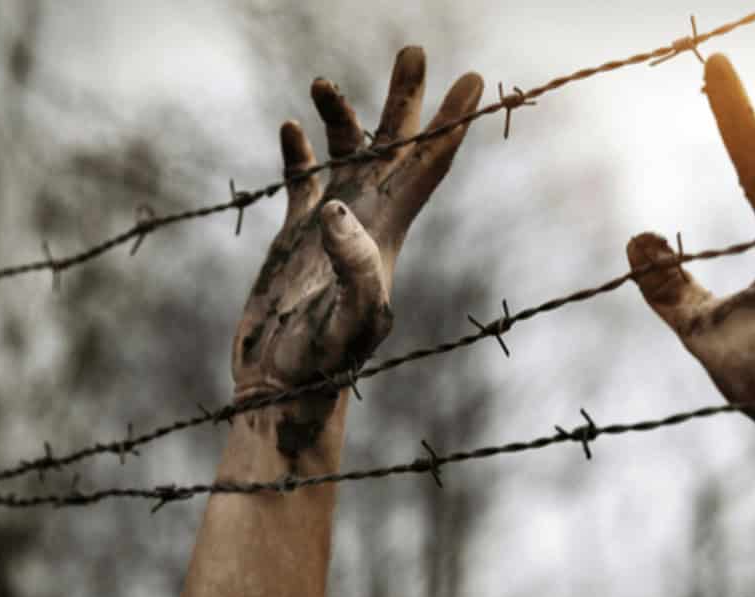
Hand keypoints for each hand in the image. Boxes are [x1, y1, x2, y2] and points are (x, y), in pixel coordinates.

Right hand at [232, 47, 482, 400]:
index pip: (429, 167)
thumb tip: (338, 209)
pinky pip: (302, 183)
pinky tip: (292, 128)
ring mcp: (331, 229)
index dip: (451, 122)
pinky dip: (299, 154)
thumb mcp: (346, 320)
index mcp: (389, 234)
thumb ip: (349, 268)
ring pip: (346, 156)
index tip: (471, 79)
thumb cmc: (321, 366)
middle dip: (407, 100)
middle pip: (396, 148)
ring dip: (342, 117)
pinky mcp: (296, 239)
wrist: (282, 389)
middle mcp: (367, 223)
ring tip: (324, 83)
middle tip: (415, 50)